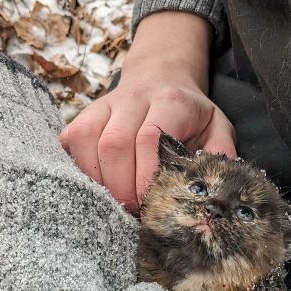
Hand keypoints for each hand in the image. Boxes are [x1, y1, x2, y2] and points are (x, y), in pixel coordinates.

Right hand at [60, 12, 236, 212]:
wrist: (163, 79)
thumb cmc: (191, 116)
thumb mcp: (217, 129)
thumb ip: (220, 156)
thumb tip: (217, 192)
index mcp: (171, 102)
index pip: (149, 139)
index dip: (145, 177)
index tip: (150, 204)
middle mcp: (134, 98)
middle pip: (114, 143)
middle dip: (120, 186)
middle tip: (132, 211)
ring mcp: (105, 104)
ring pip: (86, 140)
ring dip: (97, 180)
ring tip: (113, 202)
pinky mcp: (85, 113)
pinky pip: (70, 140)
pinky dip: (78, 168)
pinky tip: (96, 186)